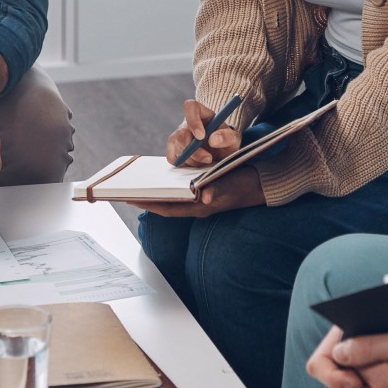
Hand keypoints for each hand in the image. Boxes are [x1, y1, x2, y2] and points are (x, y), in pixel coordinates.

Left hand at [129, 165, 264, 217]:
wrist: (260, 185)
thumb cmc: (244, 184)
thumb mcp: (231, 185)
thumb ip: (218, 190)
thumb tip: (205, 197)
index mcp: (200, 207)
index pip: (168, 208)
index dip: (149, 204)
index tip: (130, 199)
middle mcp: (196, 206)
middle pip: (166, 205)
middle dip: (147, 200)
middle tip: (127, 192)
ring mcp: (199, 201)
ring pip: (171, 200)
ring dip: (156, 194)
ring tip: (138, 186)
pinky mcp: (202, 194)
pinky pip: (179, 193)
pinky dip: (168, 188)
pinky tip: (160, 180)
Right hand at [166, 100, 241, 166]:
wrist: (221, 151)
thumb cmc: (226, 141)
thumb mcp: (233, 138)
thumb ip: (227, 136)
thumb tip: (213, 139)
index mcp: (201, 113)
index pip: (190, 107)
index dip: (193, 120)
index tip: (201, 136)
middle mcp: (186, 123)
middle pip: (181, 134)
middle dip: (195, 151)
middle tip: (208, 158)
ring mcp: (177, 135)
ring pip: (177, 147)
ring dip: (192, 159)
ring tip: (206, 160)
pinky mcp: (173, 148)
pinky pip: (173, 157)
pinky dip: (185, 163)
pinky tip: (196, 162)